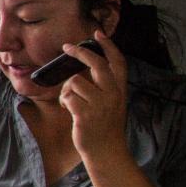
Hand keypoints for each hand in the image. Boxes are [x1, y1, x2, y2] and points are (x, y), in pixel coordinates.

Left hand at [58, 29, 129, 164]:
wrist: (107, 153)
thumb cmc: (104, 127)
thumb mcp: (111, 104)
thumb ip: (104, 88)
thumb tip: (84, 71)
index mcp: (120, 90)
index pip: (118, 62)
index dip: (108, 46)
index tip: (97, 33)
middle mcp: (113, 95)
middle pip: (96, 64)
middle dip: (79, 52)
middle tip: (67, 47)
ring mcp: (100, 104)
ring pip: (75, 81)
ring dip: (67, 89)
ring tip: (71, 101)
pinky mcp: (86, 114)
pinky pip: (68, 96)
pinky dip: (64, 101)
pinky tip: (69, 109)